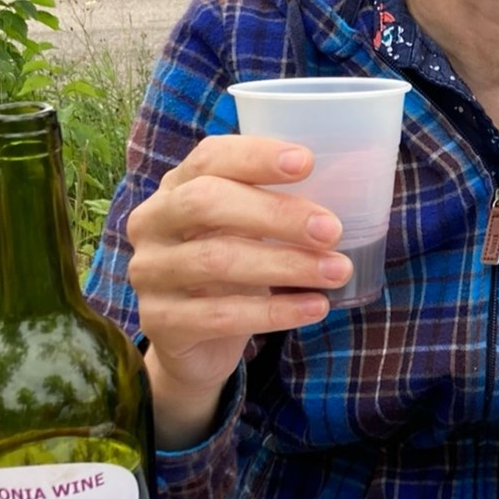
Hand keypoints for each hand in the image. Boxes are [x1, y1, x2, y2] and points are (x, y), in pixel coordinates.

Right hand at [124, 134, 352, 442]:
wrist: (195, 342)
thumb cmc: (233, 268)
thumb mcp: (246, 229)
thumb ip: (276, 205)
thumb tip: (349, 188)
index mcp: (176, 186)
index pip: (210, 157)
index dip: (256, 156)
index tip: (307, 162)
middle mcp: (152, 223)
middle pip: (208, 203)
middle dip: (276, 214)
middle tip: (333, 230)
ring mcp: (149, 273)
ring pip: (217, 261)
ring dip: (286, 265)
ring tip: (337, 271)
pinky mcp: (159, 322)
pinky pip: (221, 315)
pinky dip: (275, 312)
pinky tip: (316, 307)